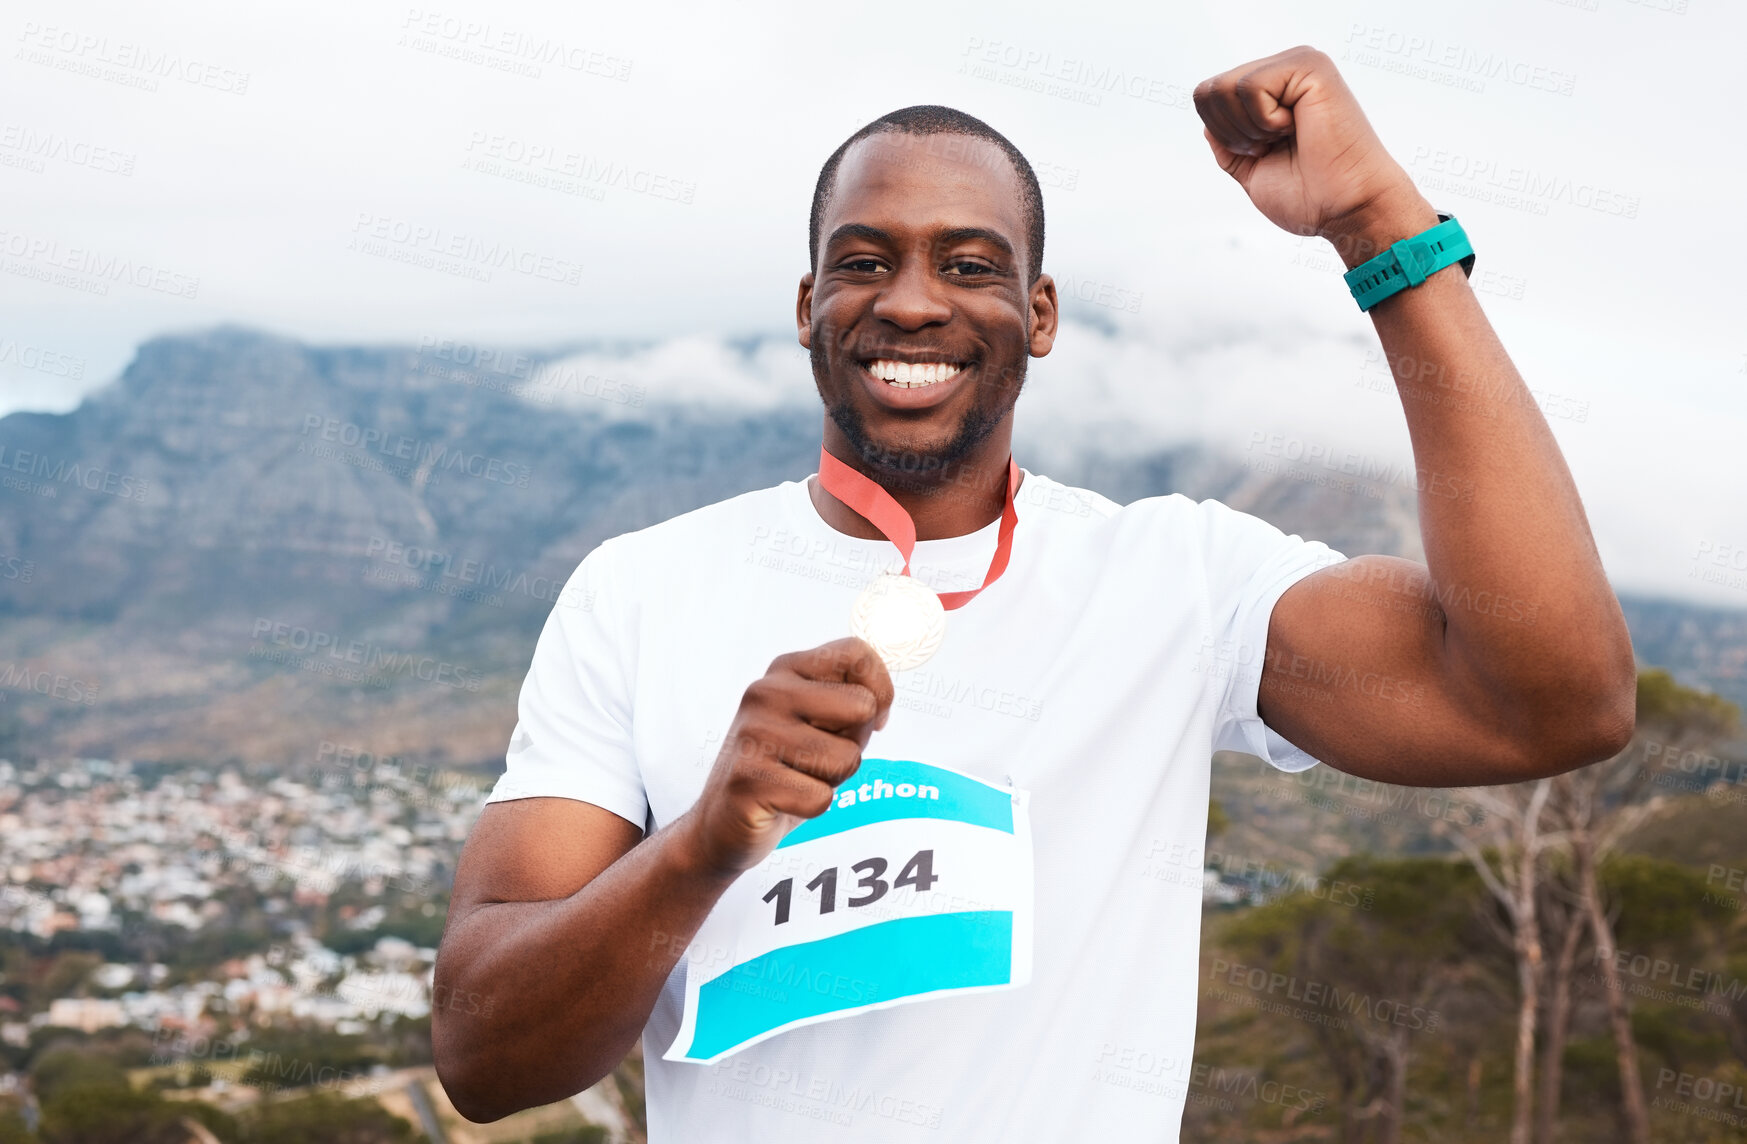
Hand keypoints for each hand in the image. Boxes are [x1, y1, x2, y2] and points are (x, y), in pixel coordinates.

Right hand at [680, 637, 893, 876]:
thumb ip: (848, 703)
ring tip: (796, 779)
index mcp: (786, 670)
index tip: (872, 720)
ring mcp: (755, 733)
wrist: (722, 820)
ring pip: (847, 758)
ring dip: (832, 780)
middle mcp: (766, 692)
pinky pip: (822, 798)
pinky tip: (782, 801)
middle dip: (855, 744)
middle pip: (862, 707)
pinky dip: (811, 808)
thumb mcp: (817, 722)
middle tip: (818, 758)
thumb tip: (879, 704)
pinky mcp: (750, 778)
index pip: (856, 653)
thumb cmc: (785, 768)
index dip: (881, 690)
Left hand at [1193, 46, 1433, 258]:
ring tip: (1285, 137)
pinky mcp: (1310, 66)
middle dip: (1231, 134)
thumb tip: (1206, 119)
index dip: (1222, 136)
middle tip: (1272, 147)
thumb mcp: (1251, 170)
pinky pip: (1250, 87)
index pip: (1208, 97)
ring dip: (1248, 129)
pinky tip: (1295, 127)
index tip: (1262, 152)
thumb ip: (1227, 144)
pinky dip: (1265, 121)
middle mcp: (1284, 71)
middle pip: (1209, 91)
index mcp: (1271, 92)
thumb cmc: (1309, 197)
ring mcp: (1297, 64)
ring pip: (1225, 87)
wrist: (1346, 209)